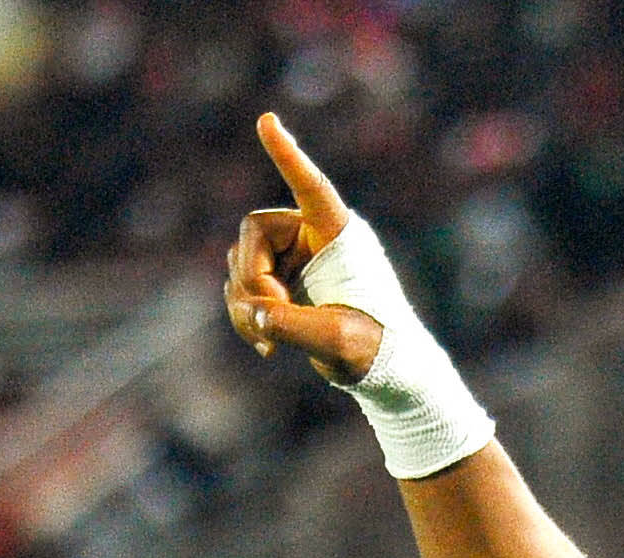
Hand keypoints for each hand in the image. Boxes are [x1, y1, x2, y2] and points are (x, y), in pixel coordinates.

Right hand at [225, 112, 384, 381]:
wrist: (382, 368)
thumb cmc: (375, 347)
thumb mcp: (337, 340)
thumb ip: (292, 326)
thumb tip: (253, 315)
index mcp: (339, 234)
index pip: (311, 187)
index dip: (289, 156)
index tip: (268, 122)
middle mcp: (312, 235)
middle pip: (254, 231)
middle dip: (253, 278)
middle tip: (271, 319)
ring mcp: (292, 256)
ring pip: (240, 261)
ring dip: (245, 303)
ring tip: (270, 345)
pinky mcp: (279, 279)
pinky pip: (242, 286)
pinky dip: (247, 317)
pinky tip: (266, 347)